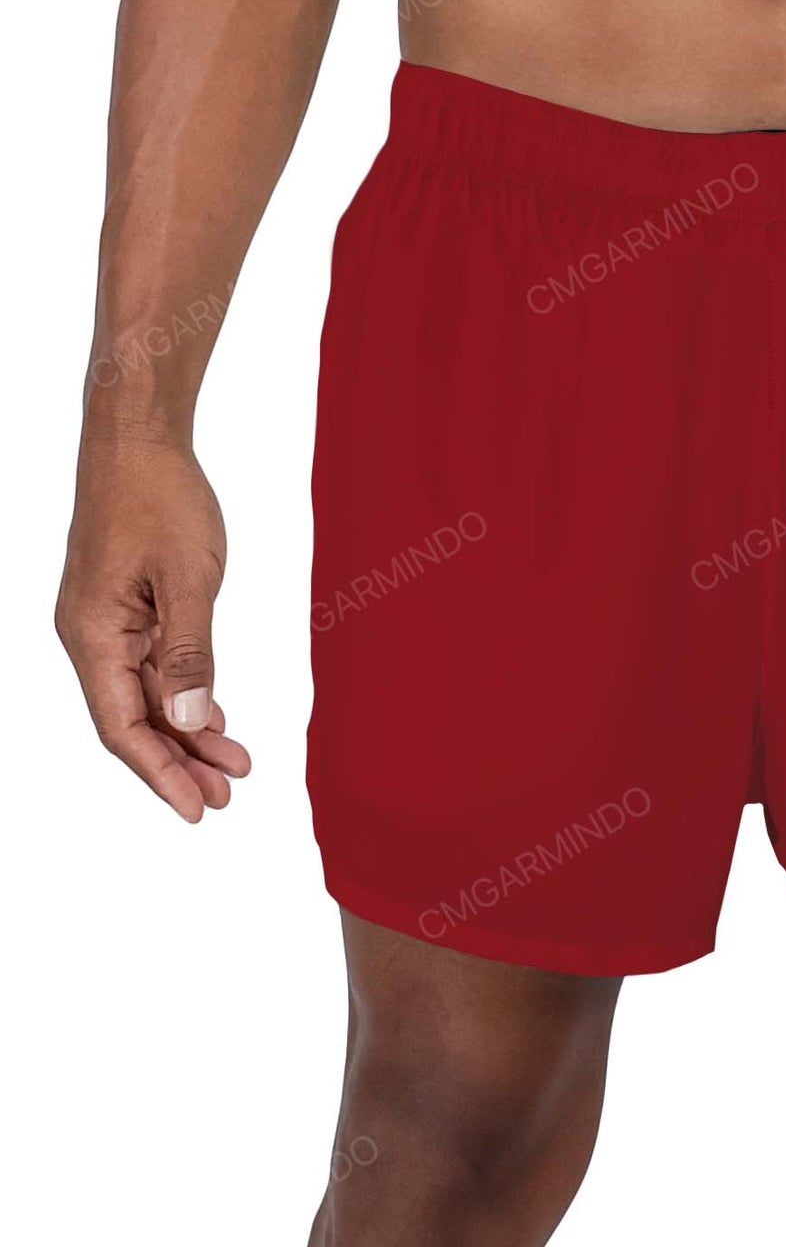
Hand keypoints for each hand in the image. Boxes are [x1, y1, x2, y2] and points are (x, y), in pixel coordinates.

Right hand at [56, 429, 249, 820]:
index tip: (196, 809)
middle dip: (179, 762)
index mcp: (92, 634)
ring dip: (187, 734)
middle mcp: (92, 635)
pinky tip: (214, 723)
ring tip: (232, 769)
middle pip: (133, 720)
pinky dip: (185, 697)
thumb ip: (190, 655)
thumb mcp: (187, 580)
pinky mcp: (130, 608)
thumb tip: (187, 723)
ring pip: (148, 697)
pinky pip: (155, 668)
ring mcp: (110, 623)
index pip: (120, 726)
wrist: (139, 437)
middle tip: (227, 797)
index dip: (159, 772)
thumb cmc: (158, 495)